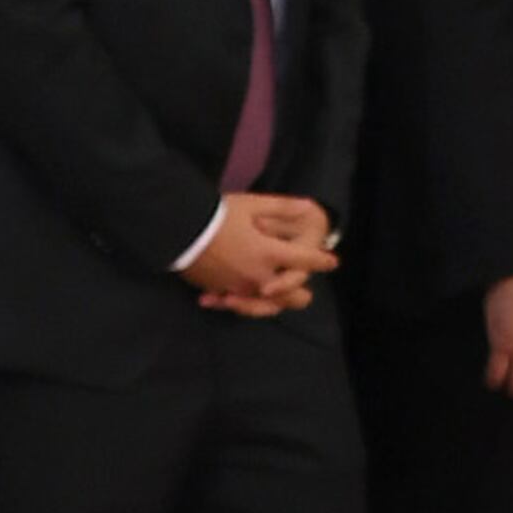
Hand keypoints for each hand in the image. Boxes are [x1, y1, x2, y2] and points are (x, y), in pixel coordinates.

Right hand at [183, 188, 335, 315]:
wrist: (180, 231)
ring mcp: (239, 288)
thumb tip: (308, 206)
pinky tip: (238, 299)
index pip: (305, 261)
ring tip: (275, 297)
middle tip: (303, 287)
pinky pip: (237, 305)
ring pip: (266, 307)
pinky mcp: (220, 292)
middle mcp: (258, 277)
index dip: (321, 261)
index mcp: (269, 253)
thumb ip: (282, 207)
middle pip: (291, 296)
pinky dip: (240, 303)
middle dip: (300, 291)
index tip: (331, 262)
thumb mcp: (252, 204)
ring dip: (274, 302)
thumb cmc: (218, 215)